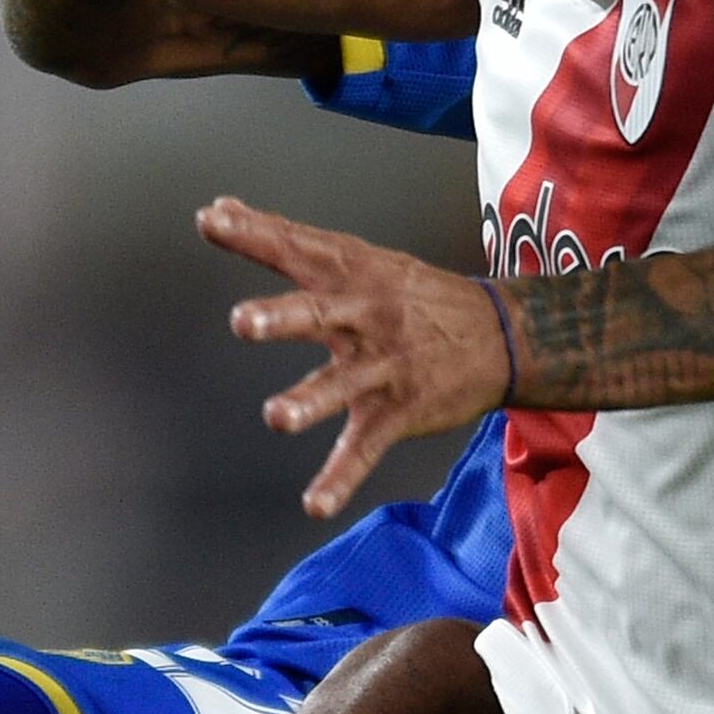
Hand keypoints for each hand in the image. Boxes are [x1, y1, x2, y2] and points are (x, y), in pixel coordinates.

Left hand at [206, 195, 514, 516]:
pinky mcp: (395, 412)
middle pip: (318, 316)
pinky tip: (315, 504)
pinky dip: (340, 478)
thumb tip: (220, 209)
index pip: (297, 249)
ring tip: (276, 417)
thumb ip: (287, 240)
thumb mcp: (359, 257)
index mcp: (351, 275)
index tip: (212, 221)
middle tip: (242, 322)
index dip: (254, 235)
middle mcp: (364, 318)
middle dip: (280, 320)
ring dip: (308, 401)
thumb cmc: (414, 295)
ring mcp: (381, 368)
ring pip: (340, 385)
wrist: (501, 336)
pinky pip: (363, 449)